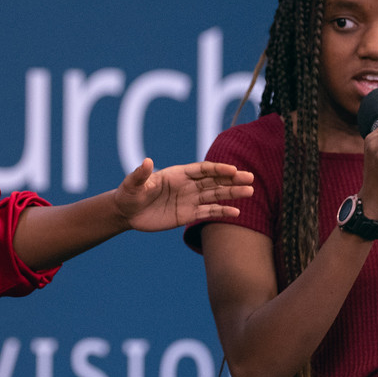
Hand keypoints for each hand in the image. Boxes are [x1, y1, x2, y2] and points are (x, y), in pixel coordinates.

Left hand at [112, 159, 256, 231]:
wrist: (127, 212)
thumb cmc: (129, 194)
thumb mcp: (133, 184)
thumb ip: (141, 174)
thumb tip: (147, 161)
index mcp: (177, 174)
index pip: (202, 170)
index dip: (217, 169)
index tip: (232, 170)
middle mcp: (187, 185)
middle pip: (214, 181)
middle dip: (232, 180)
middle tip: (250, 178)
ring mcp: (189, 200)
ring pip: (215, 195)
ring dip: (232, 194)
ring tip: (250, 192)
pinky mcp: (187, 215)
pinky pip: (208, 212)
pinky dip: (222, 211)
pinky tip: (236, 212)